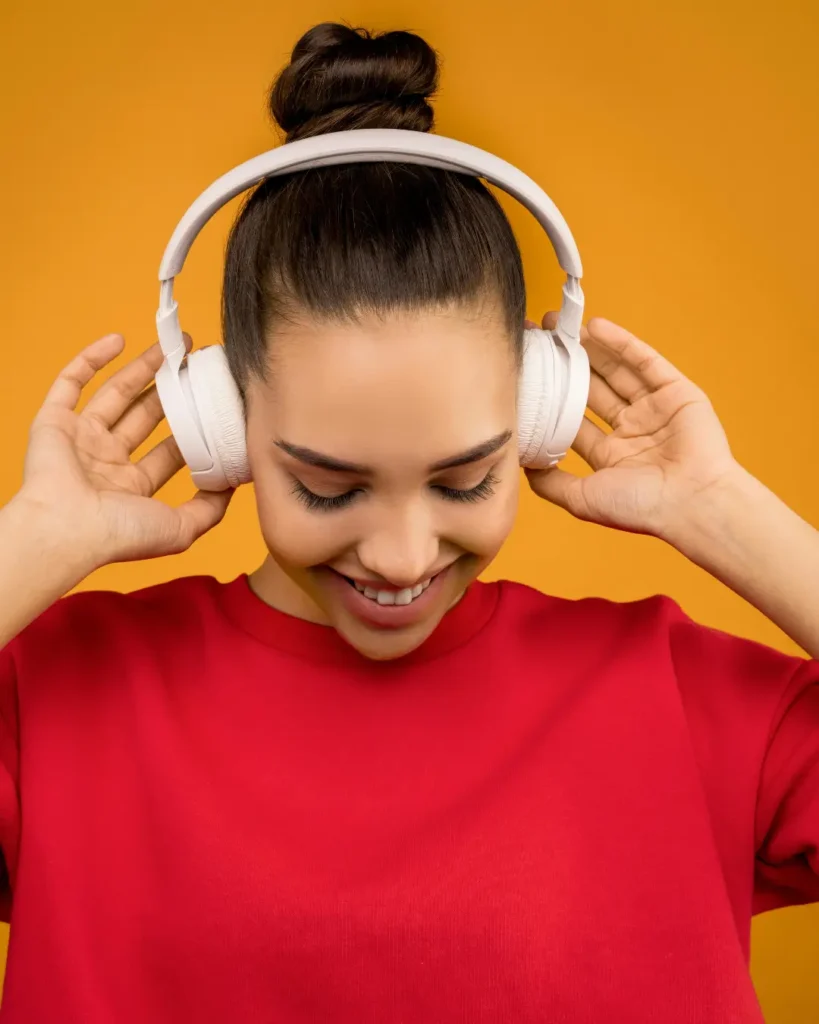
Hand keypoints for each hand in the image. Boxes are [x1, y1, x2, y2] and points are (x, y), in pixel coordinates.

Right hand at [16, 332, 232, 569]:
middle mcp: (106, 463)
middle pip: (144, 416)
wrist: (66, 530)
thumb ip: (210, 509)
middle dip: (170, 390)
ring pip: (115, 395)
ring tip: (171, 347)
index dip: (191, 426)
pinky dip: (91, 360)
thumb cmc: (121, 534)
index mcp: (132, 488)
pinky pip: (70, 383)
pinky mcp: (54, 422)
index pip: (169, 451)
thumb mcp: (181, 528)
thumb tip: (232, 485)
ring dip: (141, 369)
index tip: (213, 403)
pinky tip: (119, 340)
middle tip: (194, 365)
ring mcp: (80, 440)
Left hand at [525, 312, 739, 538]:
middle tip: (539, 339)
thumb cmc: (639, 507)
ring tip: (560, 325)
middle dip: (567, 365)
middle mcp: (631, 430)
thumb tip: (522, 466)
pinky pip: (645, 362)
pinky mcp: (677, 393)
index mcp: (610, 455)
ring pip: (616, 371)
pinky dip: (622, 343)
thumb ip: (551, 484)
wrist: (692, 502)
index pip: (574, 418)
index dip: (551, 397)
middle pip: (592, 388)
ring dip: (589, 347)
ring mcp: (654, 410)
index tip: (527, 376)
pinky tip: (595, 327)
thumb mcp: (582, 499)